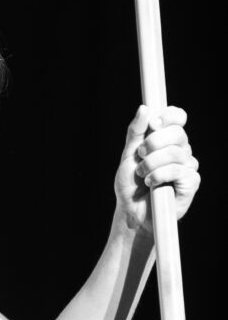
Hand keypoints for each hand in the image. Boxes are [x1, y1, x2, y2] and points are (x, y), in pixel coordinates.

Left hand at [114, 105, 199, 232]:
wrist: (131, 211)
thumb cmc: (130, 183)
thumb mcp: (128, 154)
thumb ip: (136, 132)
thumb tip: (145, 108)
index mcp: (167, 139)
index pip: (178, 116)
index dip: (168, 116)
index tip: (153, 124)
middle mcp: (181, 149)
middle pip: (178, 132)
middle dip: (153, 142)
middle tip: (140, 155)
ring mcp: (188, 166)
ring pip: (176, 152)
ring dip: (152, 163)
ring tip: (141, 174)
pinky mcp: (191, 182)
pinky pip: (178, 170)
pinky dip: (159, 175)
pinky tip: (151, 183)